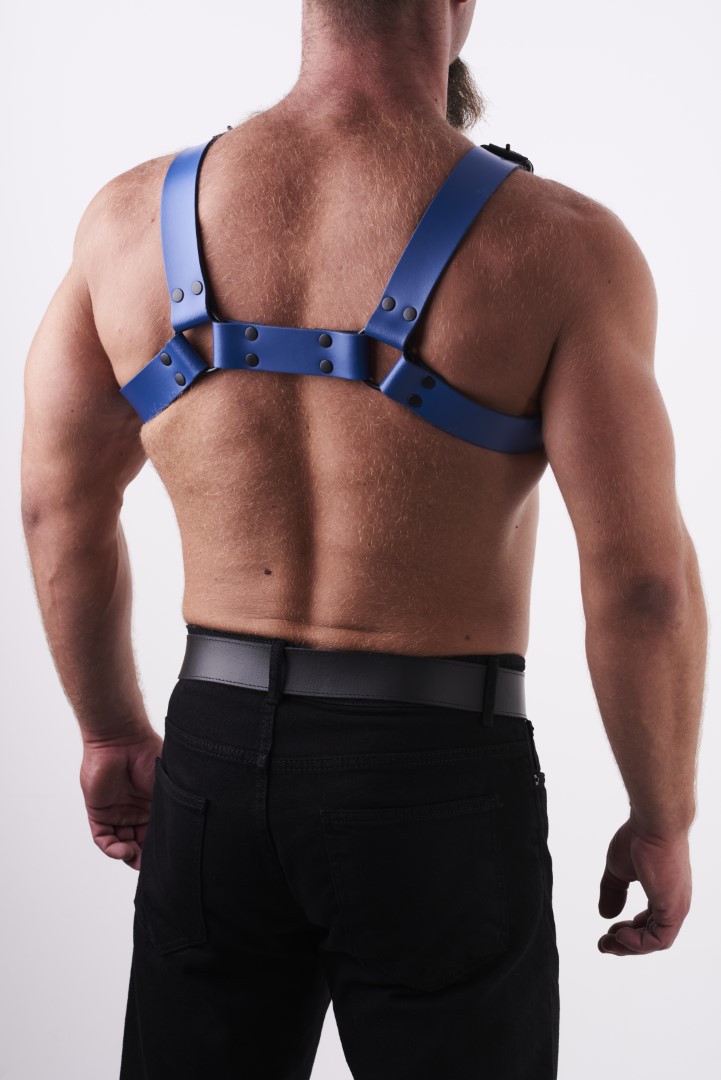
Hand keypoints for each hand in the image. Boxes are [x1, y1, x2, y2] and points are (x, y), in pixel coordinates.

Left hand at [79, 727, 163, 870]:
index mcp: (153, 803)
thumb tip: (185, 832)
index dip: (160, 846)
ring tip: (135, 856)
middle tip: (151, 864)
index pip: (156, 832)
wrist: (122, 738)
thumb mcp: (168, 784)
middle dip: (144, 856)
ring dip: (128, 854)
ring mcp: (116, 811)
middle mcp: (135, 810)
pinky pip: (103, 838)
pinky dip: (112, 848)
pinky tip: (123, 850)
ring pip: (121, 843)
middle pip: (139, 842)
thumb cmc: (149, 754)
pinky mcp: (98, 812)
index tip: (169, 857)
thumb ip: (172, 806)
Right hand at [597, 817, 691, 954]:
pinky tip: (620, 935)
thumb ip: (613, 892)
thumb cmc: (639, 839)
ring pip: (655, 941)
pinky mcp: (673, 910)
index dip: (628, 931)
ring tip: (608, 943)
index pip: (649, 921)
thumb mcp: (618, 870)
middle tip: (604, 945)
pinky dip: (638, 944)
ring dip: (630, 946)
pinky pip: (659, 940)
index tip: (607, 932)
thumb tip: (605, 915)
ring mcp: (676, 907)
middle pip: (652, 935)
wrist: (653, 825)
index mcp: (664, 892)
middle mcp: (673, 902)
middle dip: (626, 944)